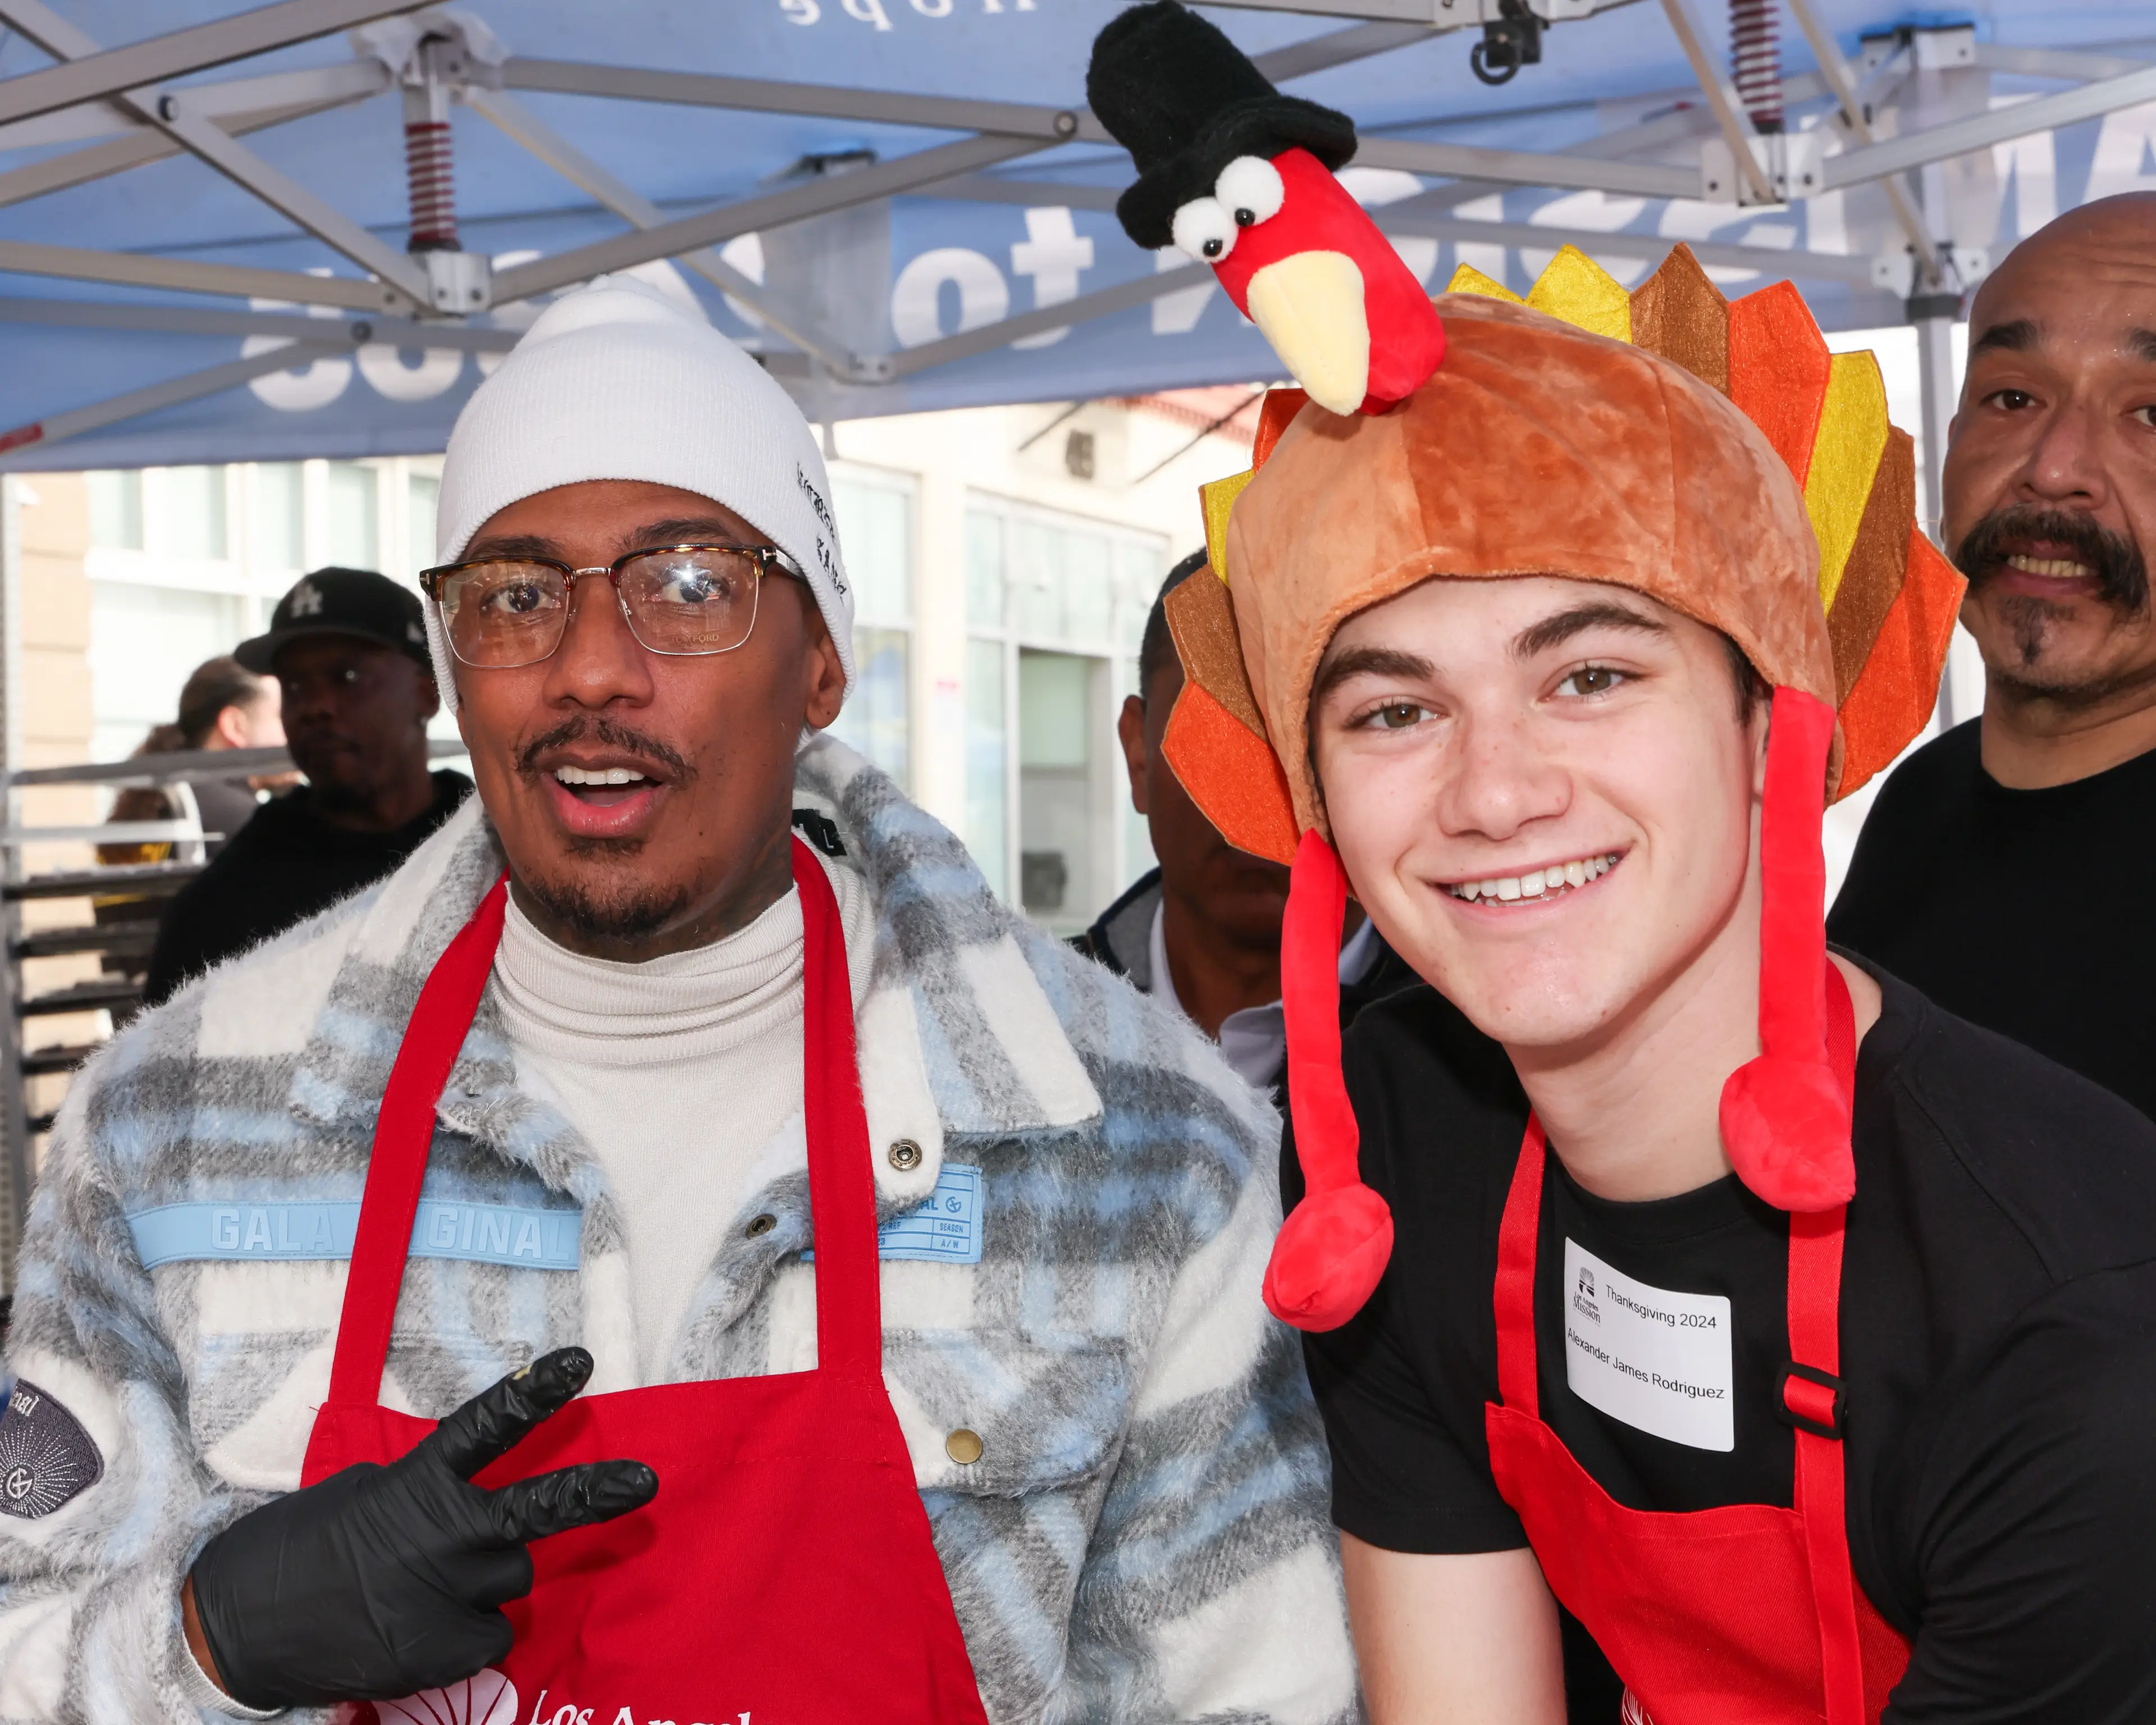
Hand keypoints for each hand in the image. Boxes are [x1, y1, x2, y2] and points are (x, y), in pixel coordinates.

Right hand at [186, 1347, 655, 1707]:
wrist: (235, 1631)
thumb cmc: (300, 1550)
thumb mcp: (361, 1496)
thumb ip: (424, 1491)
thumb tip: (465, 1497)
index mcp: (416, 1486)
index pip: (487, 1428)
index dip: (536, 1393)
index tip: (580, 1363)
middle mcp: (441, 1537)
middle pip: (535, 1513)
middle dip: (594, 1494)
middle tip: (644, 1483)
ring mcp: (444, 1599)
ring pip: (510, 1581)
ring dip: (485, 1582)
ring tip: (424, 1587)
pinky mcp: (440, 1655)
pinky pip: (492, 1636)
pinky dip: (469, 1634)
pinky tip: (420, 1629)